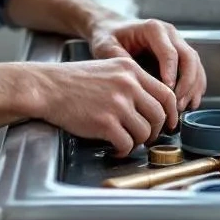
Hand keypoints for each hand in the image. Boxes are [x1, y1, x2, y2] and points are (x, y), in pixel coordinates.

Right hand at [32, 58, 177, 156]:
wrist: (47, 87)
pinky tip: (114, 147)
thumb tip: (150, 104)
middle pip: (159, 115)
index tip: (168, 123)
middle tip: (146, 137)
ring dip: (138, 142)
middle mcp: (128, 85)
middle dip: (156, 131)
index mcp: (130, 71)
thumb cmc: (73, 80)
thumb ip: (131, 81)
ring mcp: (117, 104)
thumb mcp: (108, 69)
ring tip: (126, 141)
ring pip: (145, 132)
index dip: (171, 113)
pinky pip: (127, 144)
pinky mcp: (105, 123)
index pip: (166, 94)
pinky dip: (123, 150)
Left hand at [86, 16, 206, 114]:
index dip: (171, 74)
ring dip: (192, 87)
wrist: (112, 28)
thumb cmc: (108, 37)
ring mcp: (178, 43)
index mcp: (153, 29)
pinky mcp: (180, 54)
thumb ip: (118, 60)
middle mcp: (170, 34)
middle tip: (176, 104)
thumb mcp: (106, 45)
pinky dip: (195, 87)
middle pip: (189, 58)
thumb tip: (134, 79)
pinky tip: (188, 103)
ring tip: (181, 107)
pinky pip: (195, 70)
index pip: (170, 52)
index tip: (167, 92)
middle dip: (186, 83)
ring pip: (196, 65)